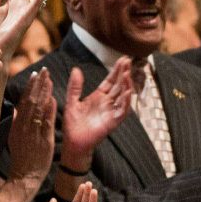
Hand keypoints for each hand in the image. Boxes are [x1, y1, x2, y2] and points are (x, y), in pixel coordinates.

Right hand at [0, 69, 56, 201]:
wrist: (25, 176)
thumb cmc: (21, 156)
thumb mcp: (14, 137)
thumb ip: (15, 121)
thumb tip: (15, 107)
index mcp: (16, 125)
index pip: (23, 101)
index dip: (30, 87)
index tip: (35, 74)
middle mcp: (24, 127)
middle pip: (31, 101)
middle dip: (38, 85)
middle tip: (44, 70)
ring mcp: (34, 133)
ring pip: (39, 109)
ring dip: (45, 93)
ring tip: (49, 79)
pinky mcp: (44, 140)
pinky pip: (47, 123)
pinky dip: (50, 110)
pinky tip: (53, 99)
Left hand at [55, 61, 133, 196]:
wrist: (73, 142)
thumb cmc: (72, 124)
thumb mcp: (72, 101)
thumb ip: (75, 86)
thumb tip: (76, 69)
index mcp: (98, 97)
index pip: (110, 81)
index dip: (117, 70)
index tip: (123, 59)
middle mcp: (107, 103)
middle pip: (118, 85)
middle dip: (124, 73)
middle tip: (129, 60)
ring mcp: (111, 112)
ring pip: (123, 96)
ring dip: (127, 85)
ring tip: (128, 73)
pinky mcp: (112, 122)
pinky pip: (122, 111)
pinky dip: (126, 101)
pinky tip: (128, 91)